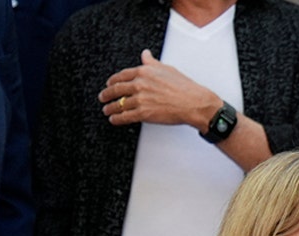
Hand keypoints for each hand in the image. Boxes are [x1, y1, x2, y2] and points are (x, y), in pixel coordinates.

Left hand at [100, 50, 218, 130]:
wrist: (195, 103)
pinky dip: (117, 119)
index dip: (113, 80)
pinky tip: (114, 119)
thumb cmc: (185, 87)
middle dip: (107, 94)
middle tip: (103, 97)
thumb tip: (145, 54)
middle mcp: (140, 84)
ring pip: (119, 104)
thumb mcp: (167, 69)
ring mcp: (140, 99)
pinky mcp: (143, 113)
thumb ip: (152, 62)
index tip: (110, 83)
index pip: (122, 75)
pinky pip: (125, 116)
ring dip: (110, 108)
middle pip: (117, 89)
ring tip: (107, 110)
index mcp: (144, 72)